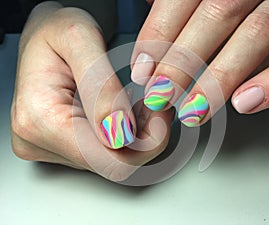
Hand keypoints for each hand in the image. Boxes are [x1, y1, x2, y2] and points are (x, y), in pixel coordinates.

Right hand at [10, 2, 173, 180]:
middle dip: (145, 139)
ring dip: (137, 136)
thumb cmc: (56, 29)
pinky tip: (132, 112)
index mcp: (39, 118)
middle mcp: (39, 140)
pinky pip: (105, 152)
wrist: (46, 35)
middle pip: (111, 164)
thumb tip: (120, 132)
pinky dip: (127, 136)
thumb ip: (101, 87)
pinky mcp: (63, 145)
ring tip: (143, 104)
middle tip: (157, 107)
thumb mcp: (80, 40)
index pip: (105, 159)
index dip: (144, 144)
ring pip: (111, 160)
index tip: (161, 114)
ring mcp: (51, 146)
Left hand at [131, 0, 268, 126]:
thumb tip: (151, 10)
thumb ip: (182, 1)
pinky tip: (245, 102)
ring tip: (193, 111)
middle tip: (161, 97)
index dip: (158, 37)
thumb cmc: (239, 0)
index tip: (143, 72)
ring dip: (219, 79)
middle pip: (216, 15)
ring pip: (256, 33)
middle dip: (181, 63)